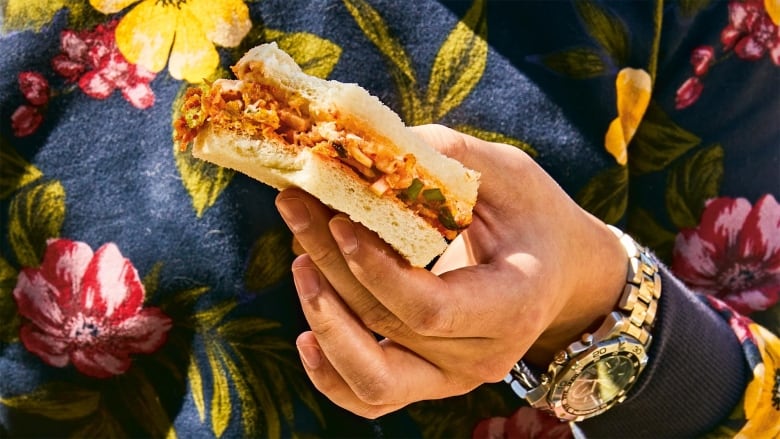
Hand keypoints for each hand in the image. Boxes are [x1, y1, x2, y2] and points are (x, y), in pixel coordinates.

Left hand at [275, 124, 627, 417]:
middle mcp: (484, 356)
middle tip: (296, 208)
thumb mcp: (511, 174)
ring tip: (300, 262)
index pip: (431, 309)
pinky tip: (307, 337)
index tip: (339, 221)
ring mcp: (454, 378)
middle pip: (389, 325)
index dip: (376, 271)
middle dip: (332, 266)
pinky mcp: (430, 382)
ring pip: (372, 377)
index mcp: (514, 304)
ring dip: (325, 322)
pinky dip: (331, 375)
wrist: (561, 272)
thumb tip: (370, 142)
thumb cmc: (536, 218)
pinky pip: (371, 399)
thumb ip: (449, 157)